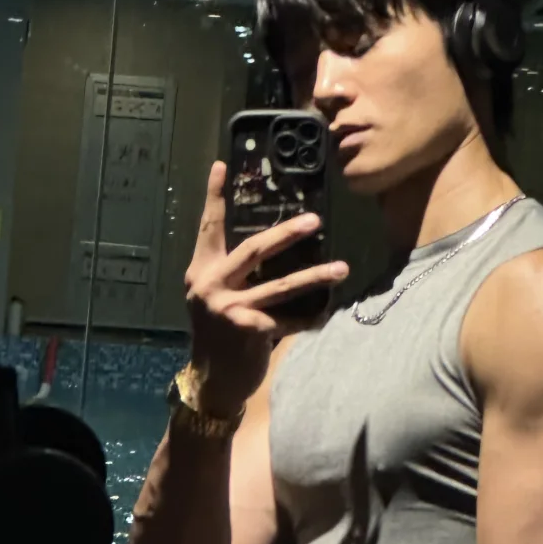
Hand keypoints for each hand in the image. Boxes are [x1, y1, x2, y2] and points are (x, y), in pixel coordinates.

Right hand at [185, 162, 347, 414]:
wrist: (212, 379)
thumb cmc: (217, 332)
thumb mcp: (211, 296)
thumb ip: (228, 271)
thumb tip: (268, 245)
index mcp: (201, 270)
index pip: (209, 227)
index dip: (214, 196)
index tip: (222, 164)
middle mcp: (211, 285)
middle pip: (254, 250)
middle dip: (287, 234)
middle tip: (315, 220)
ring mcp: (230, 308)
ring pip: (281, 286)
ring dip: (316, 276)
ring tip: (342, 268)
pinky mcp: (250, 330)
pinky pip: (289, 319)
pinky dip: (310, 317)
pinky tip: (328, 313)